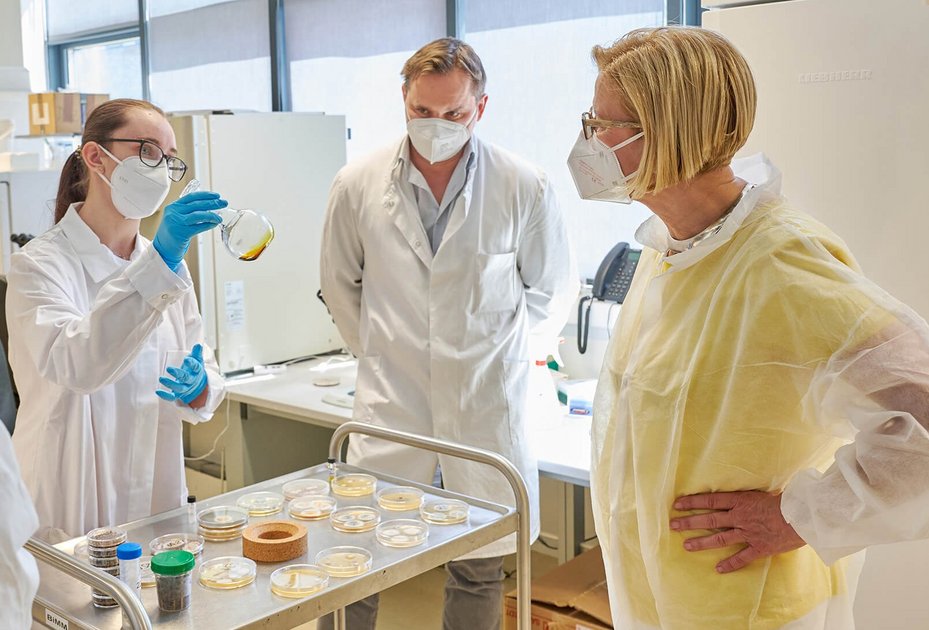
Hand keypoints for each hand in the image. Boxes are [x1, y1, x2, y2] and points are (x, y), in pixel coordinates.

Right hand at [153, 191, 225, 270]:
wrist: (163, 248)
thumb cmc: (174, 232)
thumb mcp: (177, 217)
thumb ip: (188, 211)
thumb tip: (209, 206)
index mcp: (173, 206)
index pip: (191, 196)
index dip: (206, 195)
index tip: (217, 196)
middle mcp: (173, 212)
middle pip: (196, 204)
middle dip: (212, 203)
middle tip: (224, 203)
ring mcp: (176, 222)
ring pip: (198, 215)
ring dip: (211, 215)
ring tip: (220, 217)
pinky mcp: (180, 233)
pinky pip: (198, 227)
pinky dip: (208, 225)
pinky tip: (214, 224)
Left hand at [156, 344, 207, 404]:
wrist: (197, 385)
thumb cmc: (194, 370)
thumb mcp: (198, 361)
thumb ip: (197, 353)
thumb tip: (198, 345)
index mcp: (197, 372)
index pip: (196, 368)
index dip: (192, 364)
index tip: (186, 359)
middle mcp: (191, 381)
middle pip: (186, 378)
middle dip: (178, 374)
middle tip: (169, 368)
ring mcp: (185, 388)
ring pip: (178, 388)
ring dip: (170, 384)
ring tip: (161, 378)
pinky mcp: (178, 394)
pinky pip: (172, 397)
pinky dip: (165, 395)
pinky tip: (157, 391)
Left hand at [669, 490, 805, 572]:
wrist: (804, 516)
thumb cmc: (787, 500)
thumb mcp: (764, 491)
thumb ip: (749, 495)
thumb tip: (740, 493)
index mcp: (741, 500)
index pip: (711, 500)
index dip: (693, 502)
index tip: (677, 504)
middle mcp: (740, 517)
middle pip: (710, 520)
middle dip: (690, 522)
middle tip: (673, 525)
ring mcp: (748, 533)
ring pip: (720, 538)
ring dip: (702, 543)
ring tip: (686, 546)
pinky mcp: (760, 547)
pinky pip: (742, 557)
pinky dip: (730, 564)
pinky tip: (718, 569)